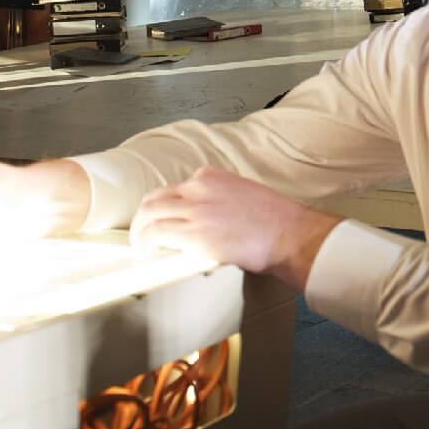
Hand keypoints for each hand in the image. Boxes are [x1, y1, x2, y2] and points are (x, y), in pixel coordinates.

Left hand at [131, 166, 340, 289]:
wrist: (288, 234)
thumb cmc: (276, 220)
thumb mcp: (245, 195)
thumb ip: (221, 201)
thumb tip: (211, 222)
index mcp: (212, 176)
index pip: (177, 188)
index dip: (169, 206)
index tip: (169, 219)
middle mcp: (198, 188)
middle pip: (156, 198)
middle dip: (146, 216)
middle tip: (145, 232)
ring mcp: (192, 210)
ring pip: (149, 214)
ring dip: (141, 231)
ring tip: (143, 246)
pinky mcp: (191, 233)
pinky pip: (155, 234)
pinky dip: (146, 243)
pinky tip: (148, 252)